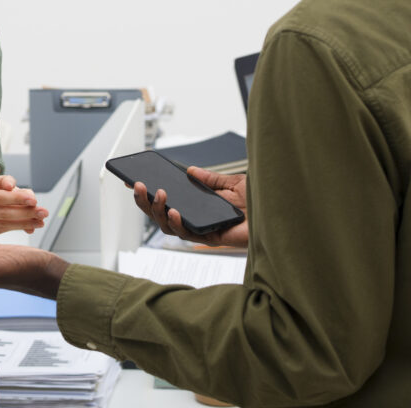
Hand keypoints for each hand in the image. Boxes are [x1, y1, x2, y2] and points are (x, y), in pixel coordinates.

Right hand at [134, 166, 249, 247]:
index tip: (133, 180)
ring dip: (158, 210)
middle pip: (160, 214)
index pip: (167, 200)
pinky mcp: (210, 239)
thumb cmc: (259, 204)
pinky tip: (174, 211)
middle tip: (139, 185)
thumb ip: (211, 179)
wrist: (277, 215)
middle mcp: (196, 219)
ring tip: (159, 193)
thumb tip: (191, 172)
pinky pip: (187, 234)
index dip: (149, 193)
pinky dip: (177, 223)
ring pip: (168, 226)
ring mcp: (201, 230)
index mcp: (198, 206)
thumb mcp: (232, 184)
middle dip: (145, 201)